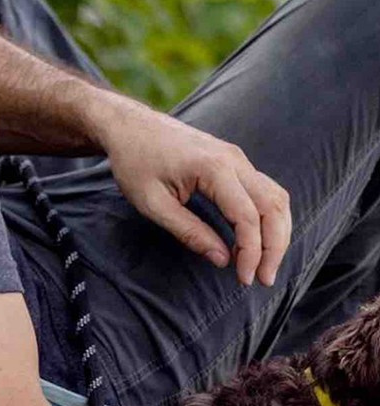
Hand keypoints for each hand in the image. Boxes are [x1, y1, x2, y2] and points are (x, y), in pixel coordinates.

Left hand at [92, 97, 290, 286]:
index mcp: (213, 168)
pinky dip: (268, 216)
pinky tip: (259, 240)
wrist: (129, 126)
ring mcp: (236, 157)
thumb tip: (222, 259)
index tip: (242, 278)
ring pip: (275, 196)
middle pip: (272, 206)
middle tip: (263, 279)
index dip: (251, 252)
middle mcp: (233, 159)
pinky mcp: (233, 160)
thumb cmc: (134, 162)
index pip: (248, 217)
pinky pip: (264, 189)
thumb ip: (189, 232)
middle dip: (274, 247)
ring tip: (264, 264)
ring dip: (277, 232)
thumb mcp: (153, 204)